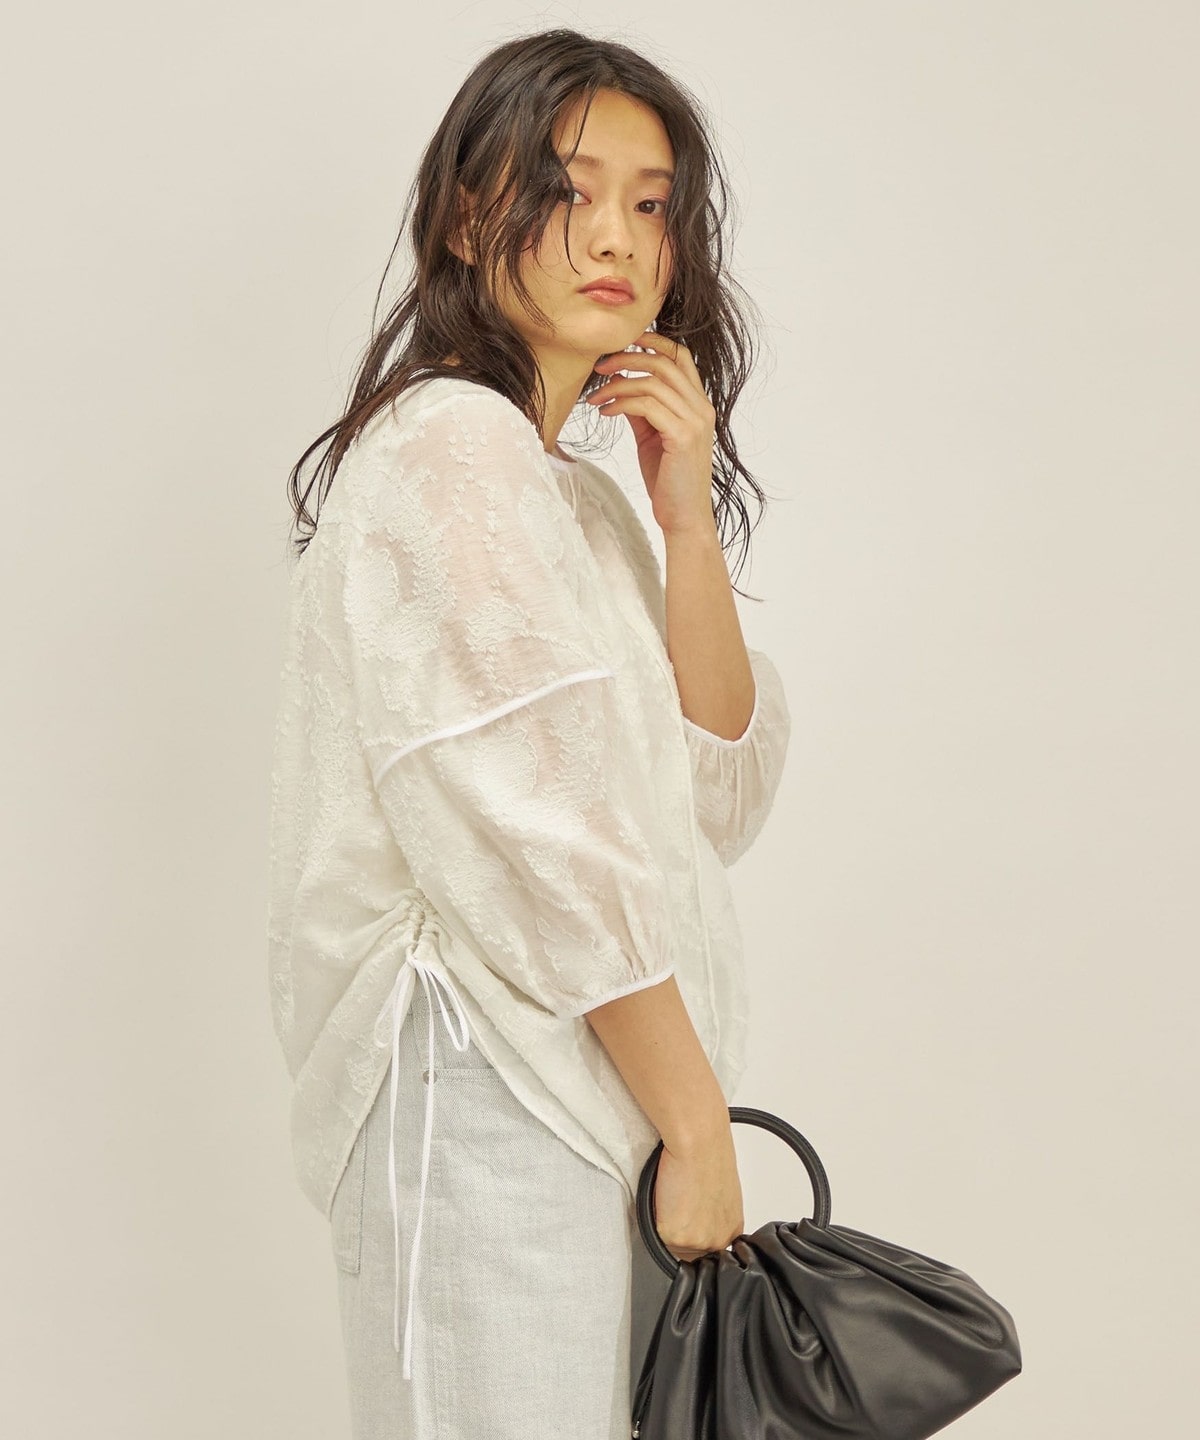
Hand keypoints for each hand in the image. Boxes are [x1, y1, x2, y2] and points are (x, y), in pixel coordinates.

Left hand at [586, 330, 717, 538]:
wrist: (683, 518)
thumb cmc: (668, 481)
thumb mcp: (652, 437)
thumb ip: (642, 409)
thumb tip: (620, 383)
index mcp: (698, 404)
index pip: (680, 356)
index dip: (652, 341)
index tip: (622, 343)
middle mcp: (702, 408)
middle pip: (664, 362)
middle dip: (627, 357)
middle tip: (599, 367)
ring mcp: (695, 421)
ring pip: (652, 382)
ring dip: (617, 385)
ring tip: (595, 398)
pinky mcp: (682, 436)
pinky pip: (646, 406)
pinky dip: (620, 403)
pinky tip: (605, 413)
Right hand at [652, 1124, 744, 1261]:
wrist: (697, 1140)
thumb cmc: (709, 1153)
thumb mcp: (719, 1192)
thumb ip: (710, 1215)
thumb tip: (695, 1219)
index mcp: (732, 1229)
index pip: (708, 1250)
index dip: (693, 1234)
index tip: (686, 1217)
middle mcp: (719, 1240)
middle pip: (690, 1253)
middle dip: (680, 1233)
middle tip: (678, 1202)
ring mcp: (699, 1242)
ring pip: (672, 1247)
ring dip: (666, 1227)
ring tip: (672, 1194)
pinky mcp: (677, 1237)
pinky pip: (657, 1236)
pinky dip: (654, 1218)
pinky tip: (665, 1194)